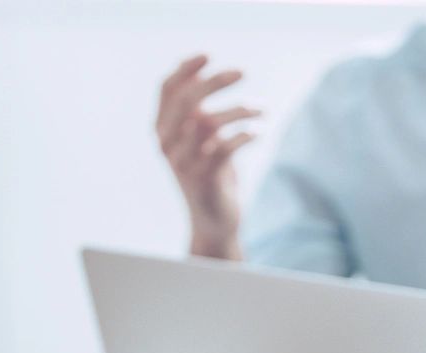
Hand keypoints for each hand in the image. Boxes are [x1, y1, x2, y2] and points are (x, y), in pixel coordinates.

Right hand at [156, 55, 258, 258]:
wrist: (214, 222)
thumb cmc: (212, 176)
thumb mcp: (202, 141)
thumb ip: (199, 113)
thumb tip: (208, 75)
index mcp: (163, 130)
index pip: (167, 90)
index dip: (186, 70)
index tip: (208, 55)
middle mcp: (167, 144)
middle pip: (186, 101)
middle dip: (214, 82)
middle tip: (242, 72)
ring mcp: (183, 162)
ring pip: (207, 122)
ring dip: (240, 110)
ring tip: (262, 110)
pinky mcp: (203, 178)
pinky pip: (224, 147)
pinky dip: (244, 135)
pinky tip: (258, 132)